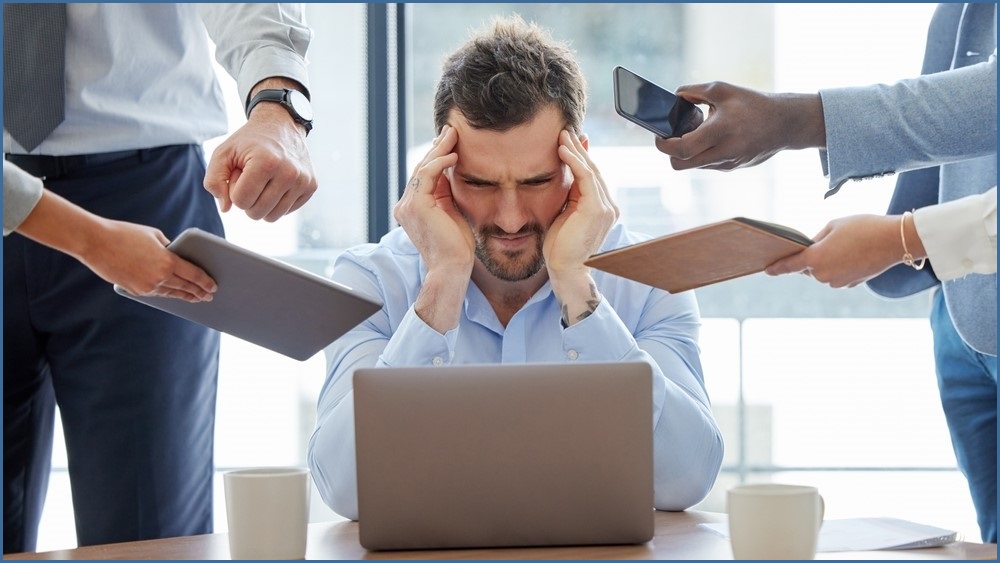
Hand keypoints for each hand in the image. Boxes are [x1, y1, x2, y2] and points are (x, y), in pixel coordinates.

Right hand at [82, 220, 216, 302]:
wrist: (95, 242)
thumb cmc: (125, 233)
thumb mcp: (154, 235)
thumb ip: (169, 248)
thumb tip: (179, 258)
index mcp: (167, 260)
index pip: (193, 274)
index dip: (206, 282)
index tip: (214, 286)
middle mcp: (159, 276)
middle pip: (185, 287)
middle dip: (199, 292)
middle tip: (209, 296)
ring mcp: (146, 286)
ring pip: (171, 293)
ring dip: (185, 296)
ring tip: (196, 298)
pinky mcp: (135, 290)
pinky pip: (157, 293)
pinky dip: (168, 294)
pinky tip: (175, 294)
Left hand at [203, 103, 316, 221]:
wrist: (282, 125)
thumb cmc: (249, 141)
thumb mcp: (223, 152)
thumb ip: (213, 180)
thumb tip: (226, 208)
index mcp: (266, 162)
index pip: (241, 201)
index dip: (234, 190)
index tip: (240, 174)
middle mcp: (289, 173)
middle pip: (256, 212)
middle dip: (248, 199)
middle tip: (252, 178)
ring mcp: (303, 181)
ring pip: (272, 217)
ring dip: (262, 203)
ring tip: (264, 182)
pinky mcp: (311, 186)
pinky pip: (286, 211)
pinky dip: (277, 202)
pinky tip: (276, 184)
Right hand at [392, 125, 471, 331]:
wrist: (452, 269)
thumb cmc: (458, 248)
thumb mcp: (454, 214)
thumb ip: (450, 195)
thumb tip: (458, 173)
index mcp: (414, 207)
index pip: (425, 175)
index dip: (438, 156)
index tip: (453, 142)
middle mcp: (406, 205)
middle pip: (422, 168)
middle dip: (438, 147)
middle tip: (452, 130)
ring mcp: (408, 205)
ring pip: (423, 168)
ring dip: (440, 149)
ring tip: (454, 135)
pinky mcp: (416, 205)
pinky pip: (427, 175)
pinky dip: (440, 162)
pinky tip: (455, 155)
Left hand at [545, 130, 618, 324]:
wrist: (564, 268)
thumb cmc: (560, 245)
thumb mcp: (564, 213)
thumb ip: (569, 194)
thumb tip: (565, 172)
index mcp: (603, 208)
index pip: (593, 176)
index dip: (581, 156)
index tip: (569, 140)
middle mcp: (609, 206)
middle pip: (594, 169)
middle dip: (579, 148)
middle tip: (565, 130)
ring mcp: (606, 208)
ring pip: (591, 170)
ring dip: (575, 151)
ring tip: (561, 135)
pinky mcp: (597, 209)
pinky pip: (586, 177)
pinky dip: (574, 162)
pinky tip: (562, 150)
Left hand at [653, 82, 824, 170]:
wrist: (786, 124)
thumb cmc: (754, 104)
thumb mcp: (723, 90)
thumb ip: (694, 92)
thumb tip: (673, 98)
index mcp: (720, 132)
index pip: (681, 149)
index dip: (663, 144)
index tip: (660, 133)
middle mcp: (723, 153)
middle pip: (680, 164)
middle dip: (670, 151)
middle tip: (672, 135)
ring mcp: (727, 164)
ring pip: (693, 165)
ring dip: (687, 151)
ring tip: (697, 130)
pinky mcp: (732, 167)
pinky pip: (706, 163)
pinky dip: (702, 152)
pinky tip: (711, 137)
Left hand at [765, 214, 902, 287]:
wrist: (894, 241)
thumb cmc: (863, 227)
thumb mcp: (834, 225)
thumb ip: (817, 239)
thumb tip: (811, 249)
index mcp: (815, 258)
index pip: (789, 265)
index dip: (777, 267)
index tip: (766, 270)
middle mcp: (823, 274)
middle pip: (808, 267)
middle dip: (812, 256)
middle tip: (829, 241)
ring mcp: (836, 282)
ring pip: (823, 272)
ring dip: (827, 261)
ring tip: (846, 245)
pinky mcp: (849, 285)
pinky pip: (836, 275)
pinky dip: (839, 266)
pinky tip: (853, 254)